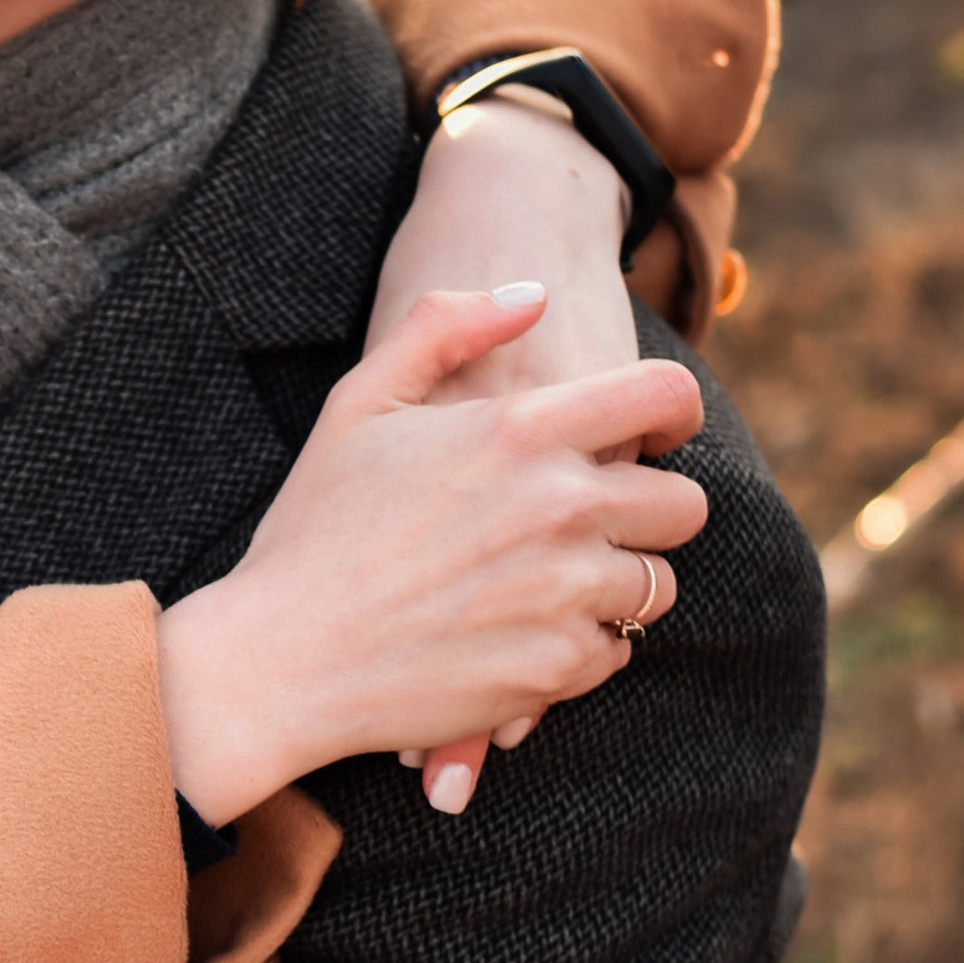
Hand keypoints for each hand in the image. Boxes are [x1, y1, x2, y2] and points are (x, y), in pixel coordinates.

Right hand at [364, 88, 639, 805]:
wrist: (280, 661)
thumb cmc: (312, 528)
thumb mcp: (359, 404)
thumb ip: (445, 328)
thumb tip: (531, 296)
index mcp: (519, 430)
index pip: (666, 399)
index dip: (673, 415)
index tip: (653, 437)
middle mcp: (557, 508)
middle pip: (683, 505)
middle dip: (645, 513)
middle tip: (590, 528)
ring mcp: (563, 593)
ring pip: (655, 585)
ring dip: (615, 585)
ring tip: (547, 588)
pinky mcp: (557, 667)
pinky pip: (615, 651)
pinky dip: (579, 647)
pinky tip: (517, 636)